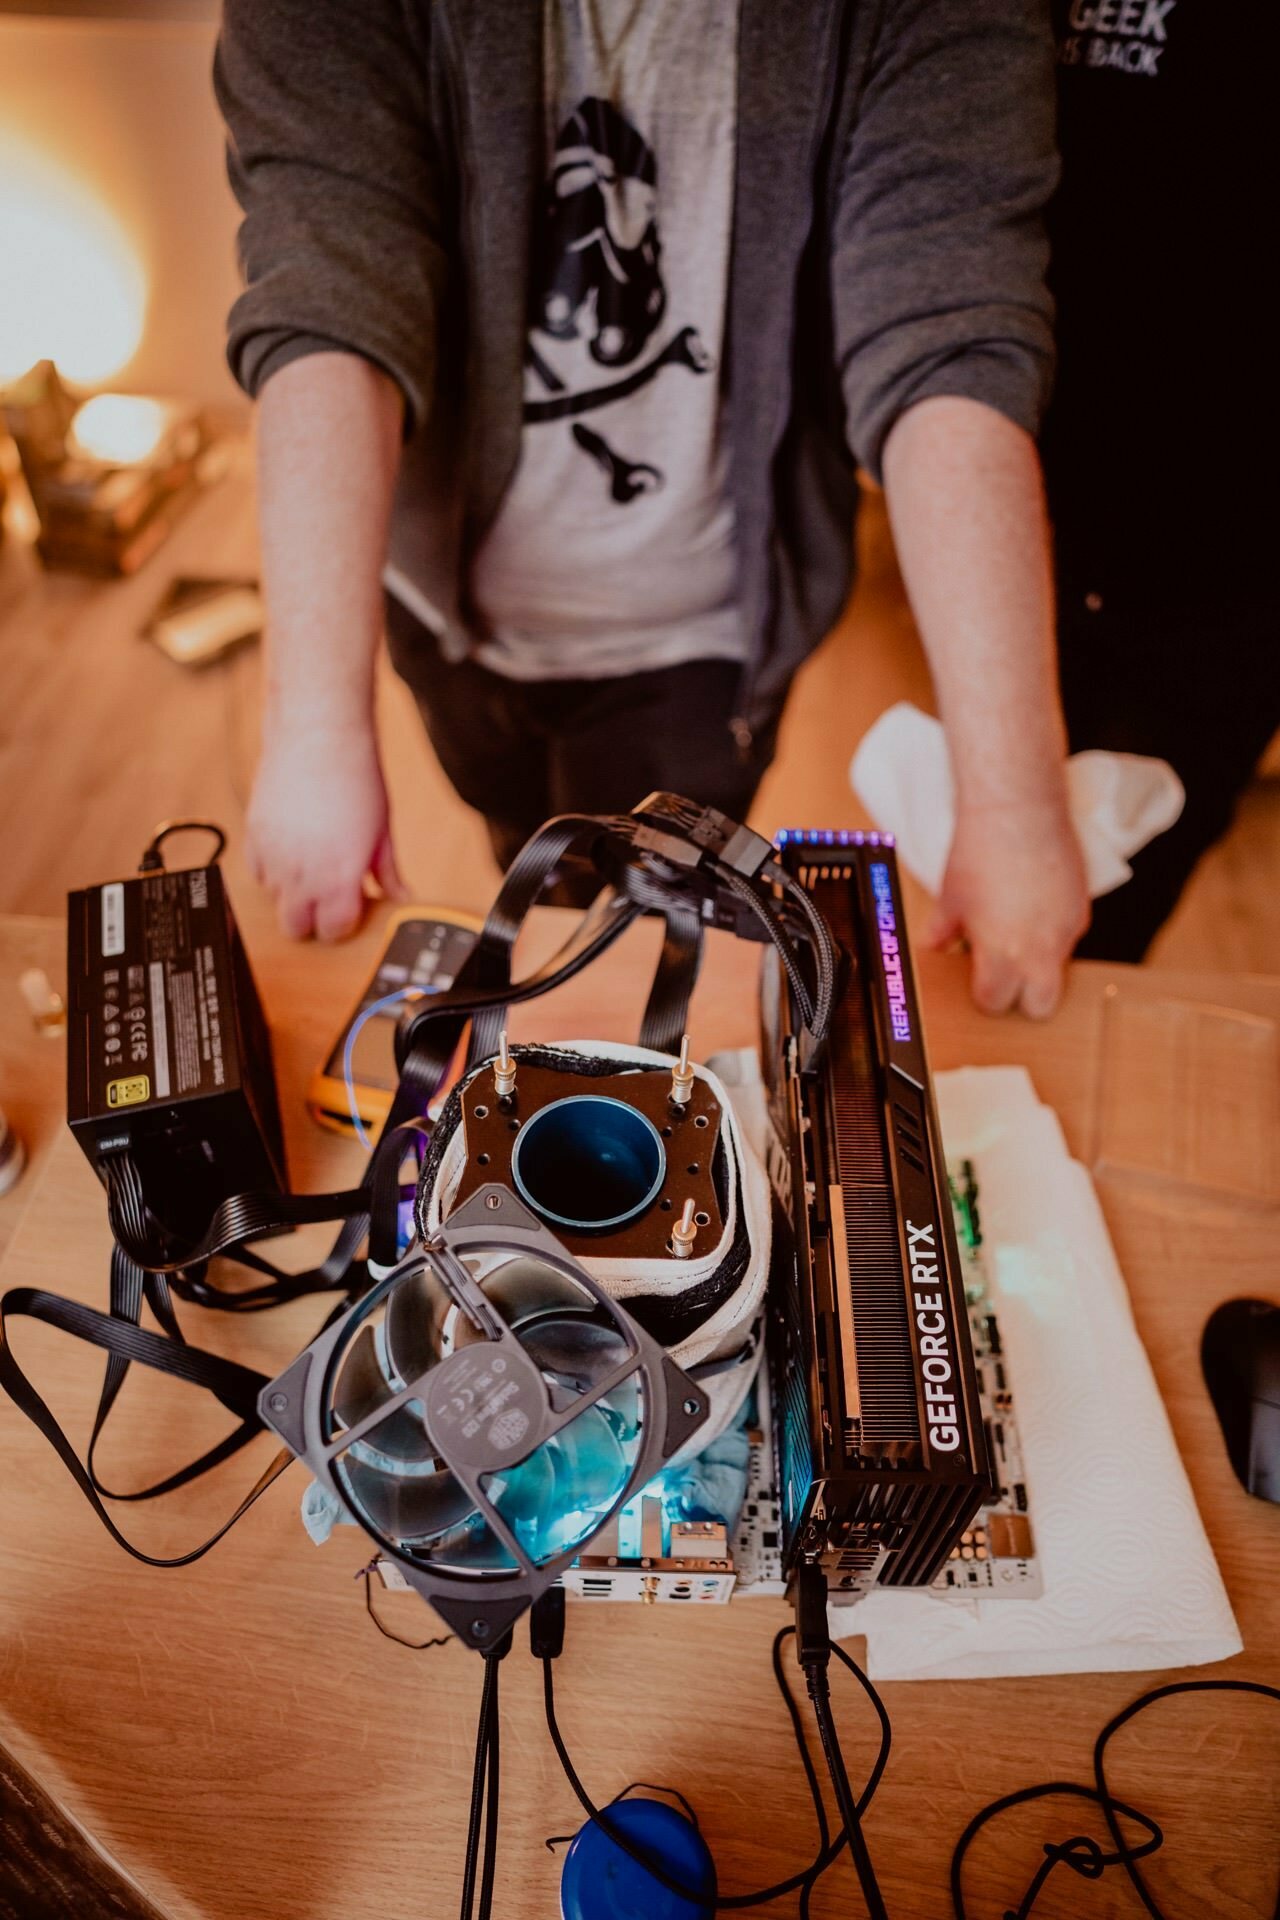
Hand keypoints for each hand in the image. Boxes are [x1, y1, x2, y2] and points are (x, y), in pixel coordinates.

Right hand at [247, 717, 405, 939]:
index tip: (351, 910)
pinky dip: (272, 873)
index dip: (344, 925)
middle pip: (296, 927)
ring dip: (292, 894)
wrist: (319, 735)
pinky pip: (257, 874)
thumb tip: (400, 896)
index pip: (334, 930)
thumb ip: (388, 872)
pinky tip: (292, 855)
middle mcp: (302, 873)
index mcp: (338, 877)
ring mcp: (273, 856)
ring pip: (275, 901)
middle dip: (313, 920)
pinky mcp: (253, 837)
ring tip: (313, 869)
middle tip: (329, 899)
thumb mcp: (383, 831)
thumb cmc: (356, 778)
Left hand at [928, 798, 1089, 1018]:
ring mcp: (1067, 930)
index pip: (996, 1003)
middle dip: (1023, 999)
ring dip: (1039, 964)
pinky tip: (1034, 909)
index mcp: (1003, 953)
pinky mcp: (1082, 909)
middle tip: (1005, 978)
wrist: (1018, 810)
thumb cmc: (981, 850)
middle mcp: (1040, 949)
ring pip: (1058, 970)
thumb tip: (934, 945)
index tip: (978, 983)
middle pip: (1041, 1006)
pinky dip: (1053, 935)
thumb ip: (943, 931)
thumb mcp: (951, 896)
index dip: (984, 997)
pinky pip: (1069, 938)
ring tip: (1016, 934)